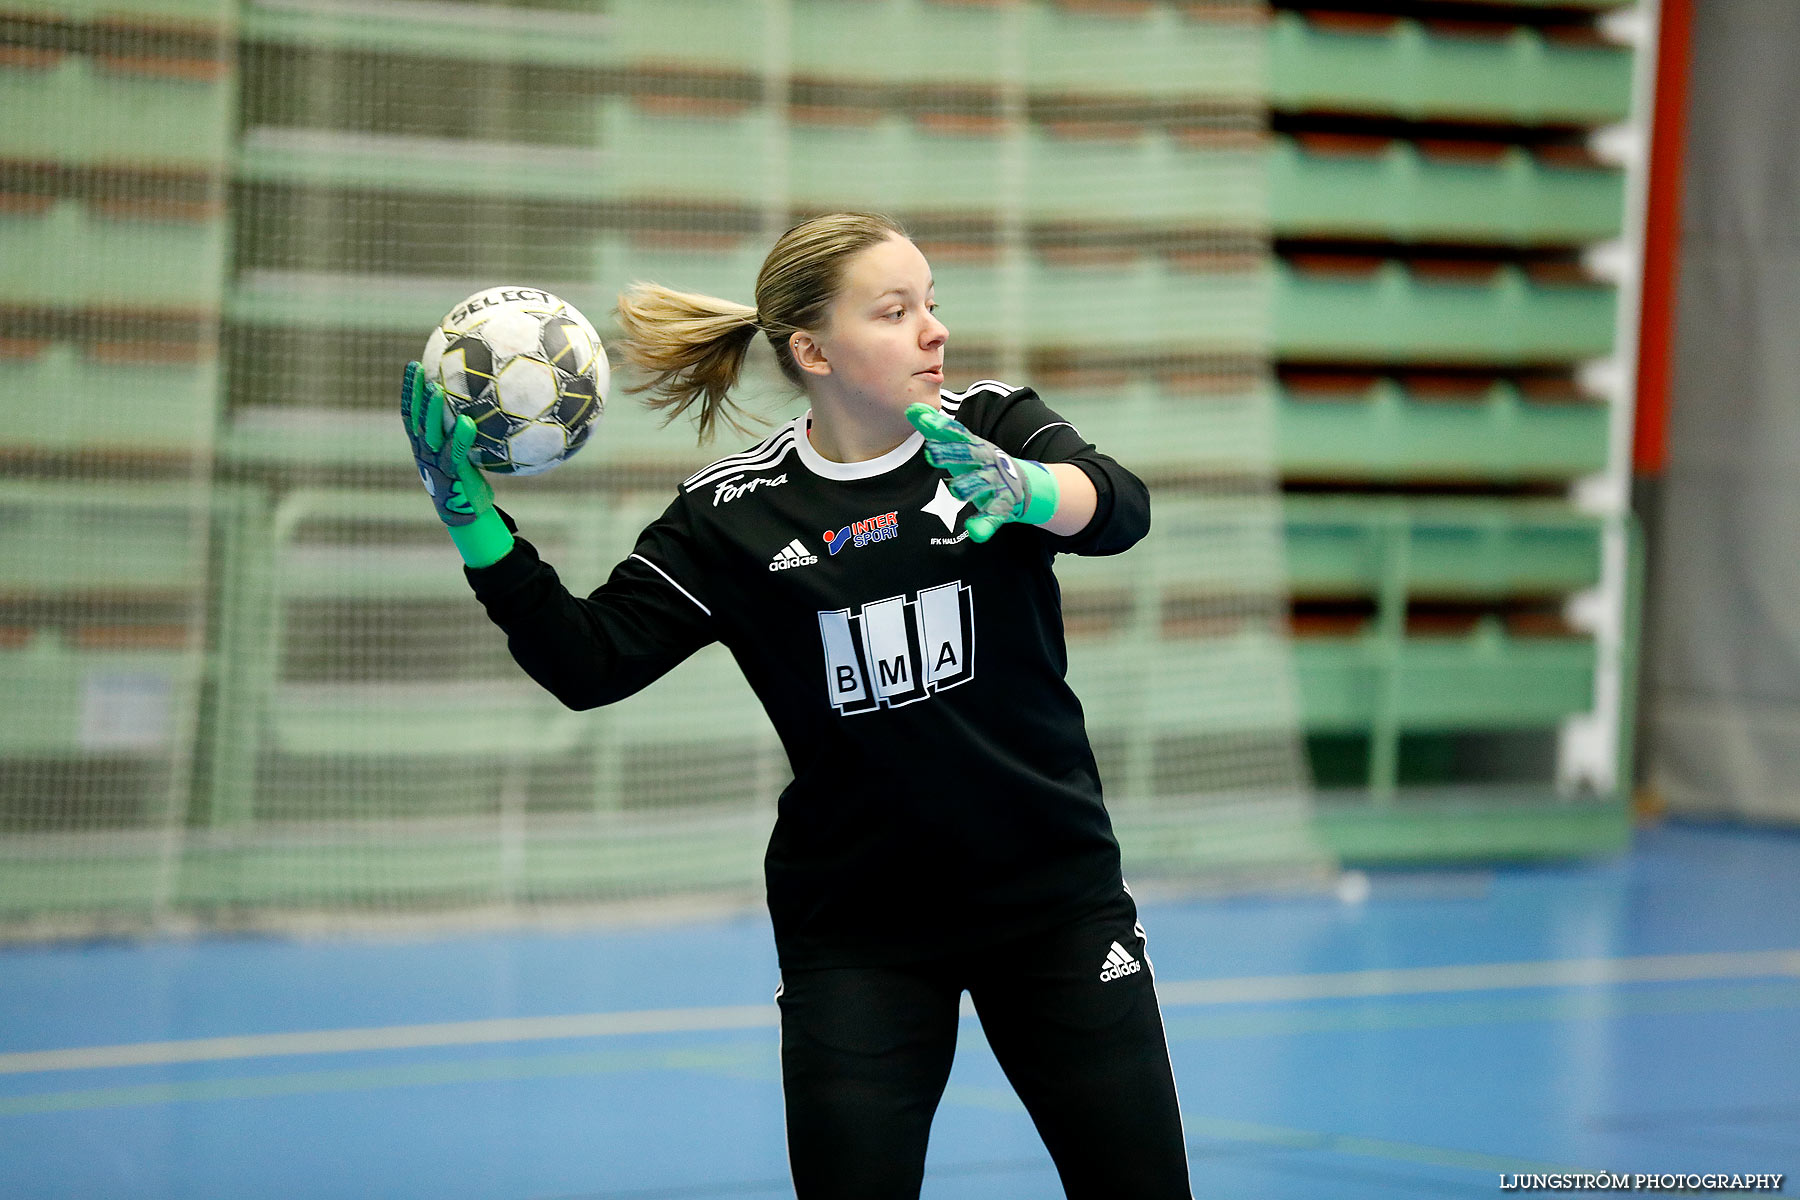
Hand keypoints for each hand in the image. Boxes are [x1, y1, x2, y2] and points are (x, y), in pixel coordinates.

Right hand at [401, 361, 512, 565]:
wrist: (465, 514)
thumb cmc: (465, 480)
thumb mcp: (460, 454)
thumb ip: (463, 433)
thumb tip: (481, 406)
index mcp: (422, 445)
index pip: (410, 413)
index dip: (409, 390)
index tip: (413, 365)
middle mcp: (424, 451)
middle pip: (415, 418)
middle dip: (415, 393)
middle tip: (418, 368)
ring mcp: (436, 462)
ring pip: (430, 432)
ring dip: (432, 410)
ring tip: (438, 388)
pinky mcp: (452, 473)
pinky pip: (455, 452)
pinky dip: (461, 437)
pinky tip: (469, 421)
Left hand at [905, 403, 1058, 542]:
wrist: (1021, 484)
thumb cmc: (980, 462)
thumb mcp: (961, 446)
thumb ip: (936, 430)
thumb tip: (911, 409)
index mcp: (975, 446)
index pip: (958, 434)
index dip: (941, 427)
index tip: (923, 421)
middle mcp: (987, 461)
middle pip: (969, 455)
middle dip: (951, 454)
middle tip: (931, 454)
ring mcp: (996, 483)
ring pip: (982, 484)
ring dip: (969, 486)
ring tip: (956, 491)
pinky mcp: (1002, 505)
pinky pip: (994, 515)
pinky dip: (985, 523)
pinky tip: (974, 531)